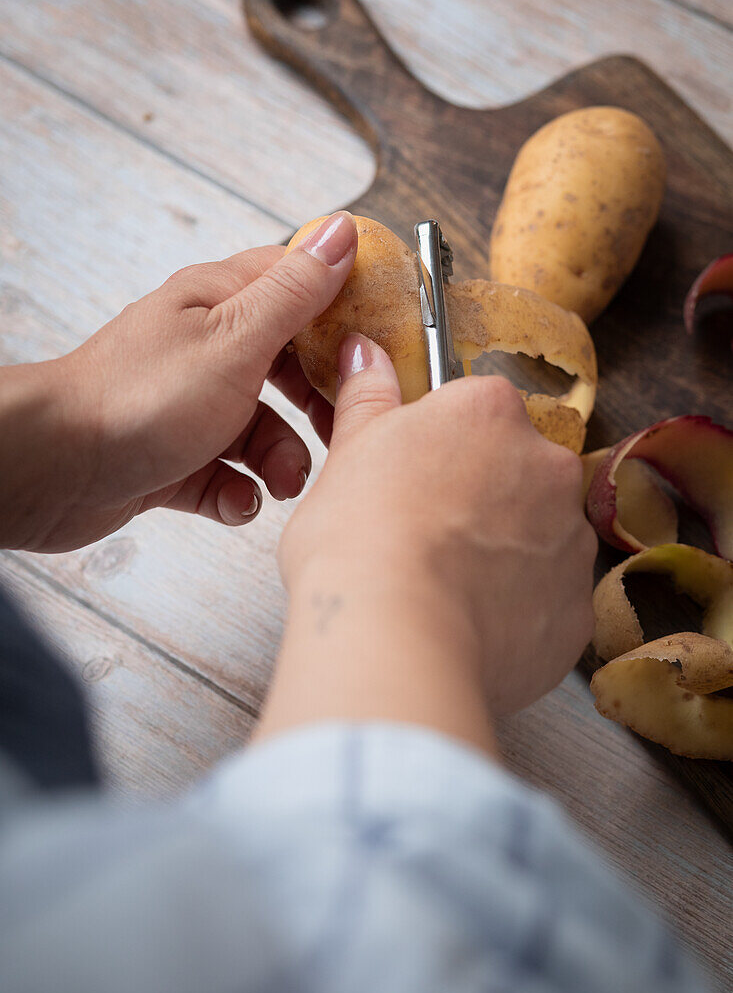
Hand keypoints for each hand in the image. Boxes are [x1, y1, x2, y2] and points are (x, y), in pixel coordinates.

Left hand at [0, 212, 357, 551]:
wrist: (54, 469)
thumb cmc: (136, 399)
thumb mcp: (236, 339)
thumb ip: (294, 293)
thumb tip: (341, 232)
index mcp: (219, 303)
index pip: (299, 285)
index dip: (345, 311)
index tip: (379, 344)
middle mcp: (205, 349)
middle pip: (288, 365)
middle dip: (318, 402)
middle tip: (338, 427)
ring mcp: (188, 405)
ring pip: (261, 428)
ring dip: (281, 459)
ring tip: (281, 480)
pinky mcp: (173, 457)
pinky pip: (227, 474)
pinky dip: (239, 491)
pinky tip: (236, 498)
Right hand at [258, 334, 595, 749]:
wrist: (394, 643)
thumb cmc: (361, 541)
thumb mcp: (348, 455)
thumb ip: (368, 397)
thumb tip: (365, 350)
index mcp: (489, 413)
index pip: (476, 410)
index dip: (440, 446)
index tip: (413, 476)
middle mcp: (548, 466)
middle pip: (517, 471)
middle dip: (481, 497)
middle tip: (424, 536)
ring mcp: (571, 541)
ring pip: (539, 537)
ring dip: (505, 554)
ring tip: (444, 589)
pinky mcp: (577, 612)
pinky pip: (548, 602)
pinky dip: (518, 612)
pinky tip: (468, 626)